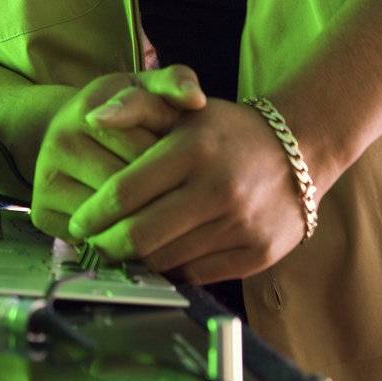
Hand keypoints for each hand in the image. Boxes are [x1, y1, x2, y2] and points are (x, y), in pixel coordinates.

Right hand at [31, 65, 206, 243]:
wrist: (68, 132)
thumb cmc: (123, 114)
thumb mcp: (147, 89)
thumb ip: (176, 83)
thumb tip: (196, 99)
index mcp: (90, 106)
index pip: (145, 149)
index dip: (171, 161)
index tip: (184, 164)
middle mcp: (60, 141)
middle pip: (127, 186)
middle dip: (157, 193)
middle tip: (176, 194)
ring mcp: (46, 178)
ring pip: (109, 216)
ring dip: (138, 219)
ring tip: (159, 211)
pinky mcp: (41, 212)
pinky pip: (91, 236)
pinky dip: (115, 238)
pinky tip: (132, 226)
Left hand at [66, 97, 308, 283]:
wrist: (301, 150)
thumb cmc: (229, 131)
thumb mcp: (183, 109)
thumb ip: (134, 106)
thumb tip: (91, 119)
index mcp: (194, 149)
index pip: (125, 192)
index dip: (93, 213)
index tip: (80, 222)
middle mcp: (218, 188)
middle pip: (140, 235)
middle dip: (107, 244)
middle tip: (96, 244)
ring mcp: (241, 224)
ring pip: (166, 259)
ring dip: (138, 259)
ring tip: (126, 250)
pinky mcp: (257, 253)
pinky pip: (196, 274)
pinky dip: (173, 269)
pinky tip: (164, 256)